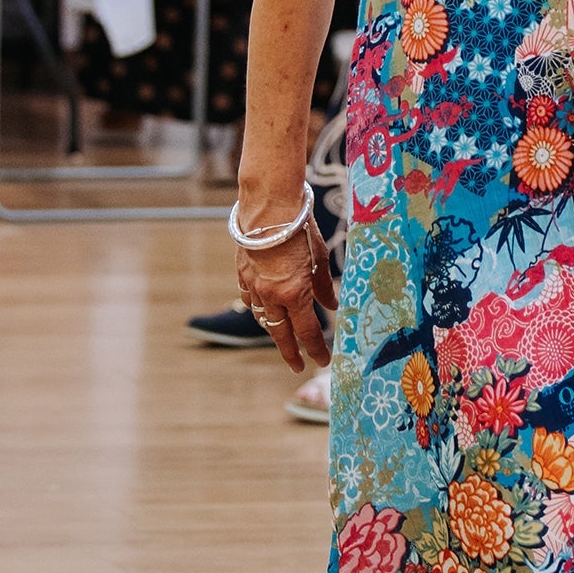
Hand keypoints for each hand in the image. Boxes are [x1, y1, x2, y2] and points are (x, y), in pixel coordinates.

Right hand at [234, 195, 338, 373]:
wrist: (268, 206)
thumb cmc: (300, 228)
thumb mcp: (319, 257)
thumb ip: (324, 286)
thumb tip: (331, 306)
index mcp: (295, 293)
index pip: (308, 331)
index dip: (316, 348)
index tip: (323, 360)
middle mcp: (272, 295)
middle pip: (281, 333)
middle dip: (290, 352)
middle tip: (297, 366)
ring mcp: (254, 286)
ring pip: (263, 318)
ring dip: (274, 329)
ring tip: (283, 337)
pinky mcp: (242, 274)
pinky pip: (250, 299)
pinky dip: (259, 307)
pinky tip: (264, 308)